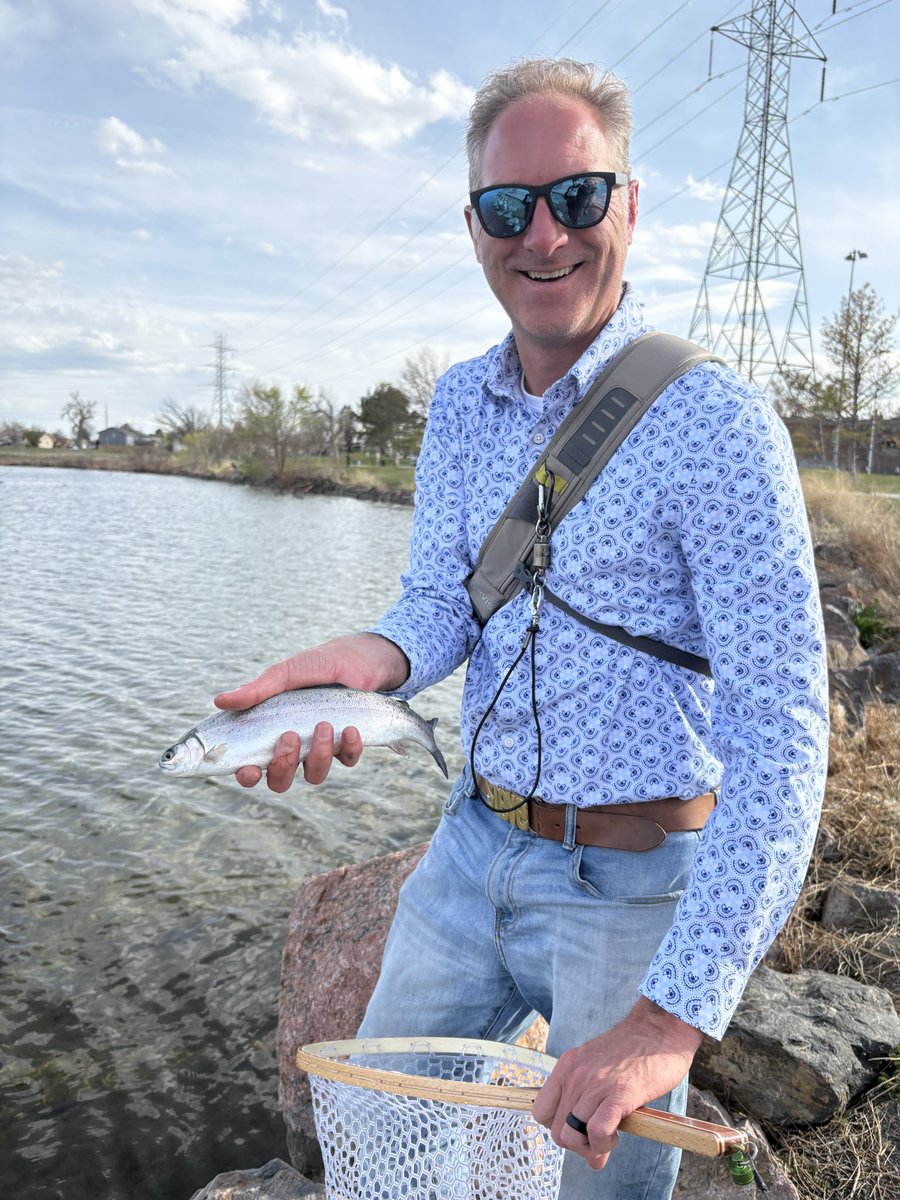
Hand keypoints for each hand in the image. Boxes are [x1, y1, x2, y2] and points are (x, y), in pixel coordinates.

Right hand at [213, 633, 408, 791]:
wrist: (360, 659)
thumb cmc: (316, 665)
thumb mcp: (285, 674)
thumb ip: (257, 690)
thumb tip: (219, 700)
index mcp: (271, 732)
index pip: (252, 765)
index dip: (247, 775)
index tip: (249, 769)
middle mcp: (294, 747)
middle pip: (279, 780)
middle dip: (282, 766)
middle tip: (289, 738)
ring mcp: (322, 749)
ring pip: (313, 775)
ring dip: (318, 756)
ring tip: (324, 725)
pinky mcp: (348, 746)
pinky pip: (347, 760)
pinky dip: (349, 748)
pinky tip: (351, 729)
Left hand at [531, 998, 701, 1170]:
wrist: (660, 1029)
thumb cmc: (633, 1049)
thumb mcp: (595, 1062)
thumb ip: (585, 1091)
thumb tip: (583, 1132)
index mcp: (567, 1066)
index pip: (541, 1111)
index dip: (558, 1126)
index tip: (578, 1126)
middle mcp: (575, 1075)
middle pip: (557, 1131)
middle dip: (578, 1144)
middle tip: (599, 1138)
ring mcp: (595, 1085)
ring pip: (572, 1136)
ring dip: (591, 1148)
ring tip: (610, 1137)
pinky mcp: (619, 1095)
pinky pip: (596, 1131)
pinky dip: (603, 1143)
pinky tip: (616, 1135)